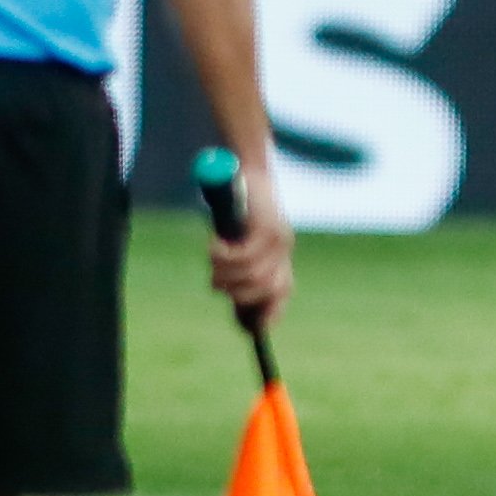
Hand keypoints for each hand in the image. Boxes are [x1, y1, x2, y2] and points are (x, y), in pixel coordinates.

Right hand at [212, 169, 295, 331]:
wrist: (245, 168)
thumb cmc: (237, 205)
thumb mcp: (237, 239)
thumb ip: (238, 265)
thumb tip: (228, 295)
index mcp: (281, 255)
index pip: (281, 294)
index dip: (267, 314)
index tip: (248, 328)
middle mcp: (284, 250)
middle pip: (264, 290)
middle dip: (236, 292)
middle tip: (215, 281)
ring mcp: (278, 238)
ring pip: (252, 275)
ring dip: (225, 273)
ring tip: (211, 258)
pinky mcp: (267, 226)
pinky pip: (244, 256)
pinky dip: (223, 256)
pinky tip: (213, 246)